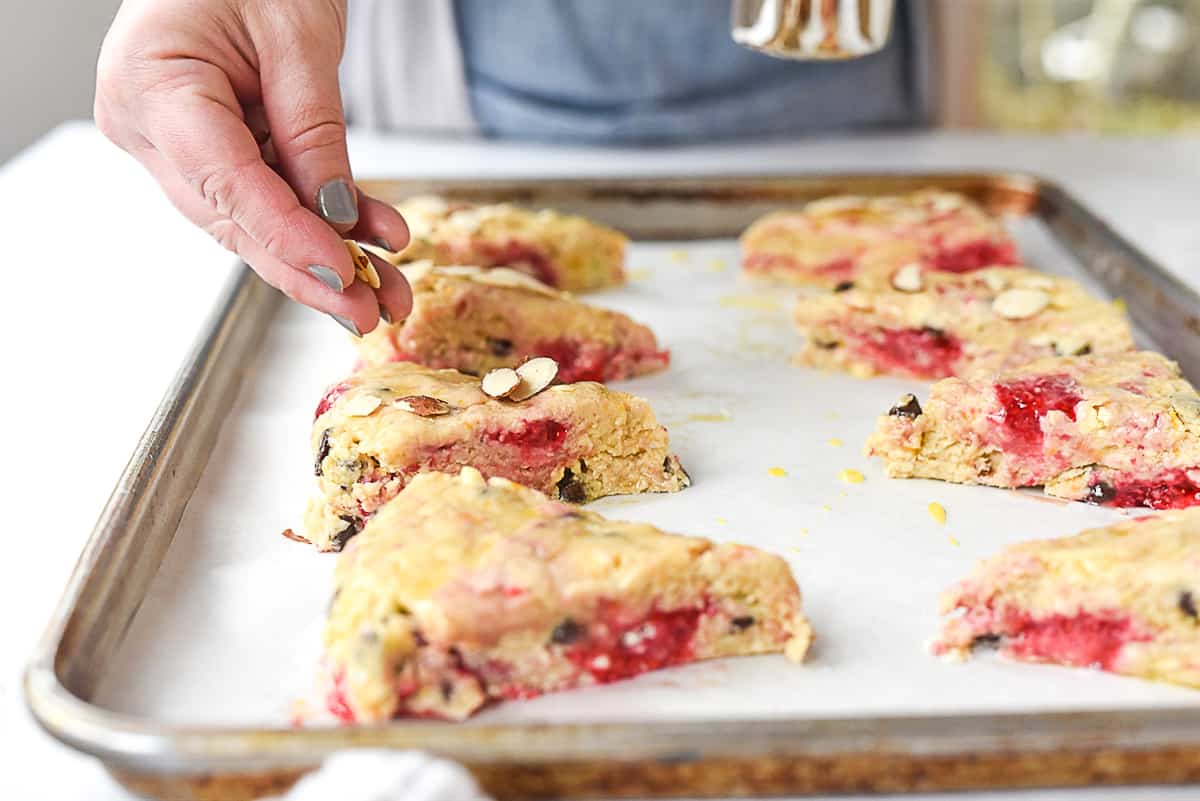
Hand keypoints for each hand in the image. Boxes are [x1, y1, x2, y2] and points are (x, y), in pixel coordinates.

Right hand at [95, 0, 411, 334]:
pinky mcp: (207, 146)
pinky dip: (320, 217)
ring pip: (253, 219)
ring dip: (325, 254)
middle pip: (236, 218)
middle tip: (370, 311)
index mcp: (152, 85)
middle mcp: (148, 124)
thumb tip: (337, 213)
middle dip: (312, 269)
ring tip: (387, 288)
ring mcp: (172, 141)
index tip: (342, 274)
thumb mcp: (297, 36)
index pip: (226, 183)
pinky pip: (265, 193)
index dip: (289, 238)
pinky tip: (371, 237)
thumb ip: (314, 130)